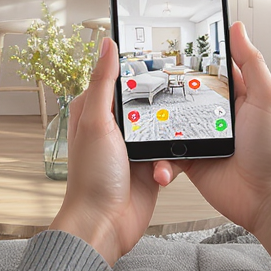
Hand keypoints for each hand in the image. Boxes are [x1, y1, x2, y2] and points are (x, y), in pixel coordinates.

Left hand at [49, 37, 159, 265]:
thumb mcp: (96, 122)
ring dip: (168, 135)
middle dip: (161, 101)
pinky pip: (171, 152)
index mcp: (94, 111)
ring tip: (164, 146)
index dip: (135, 65)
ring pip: (163, 125)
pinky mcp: (150, 165)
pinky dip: (171, 161)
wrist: (105, 225)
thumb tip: (107, 44)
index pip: (116, 77)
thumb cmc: (92, 178)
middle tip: (179, 93)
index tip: (157, 52)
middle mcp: (113, 126)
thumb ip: (104, 82)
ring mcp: (133, 146)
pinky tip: (163, 172)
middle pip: (146, 99)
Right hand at [153, 22, 270, 259]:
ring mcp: (200, 138)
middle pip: (181, 93)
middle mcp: (214, 115)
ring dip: (156, 122)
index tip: (170, 44)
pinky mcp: (189, 161)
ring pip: (168, 122)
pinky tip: (160, 155)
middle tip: (143, 79)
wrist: (269, 197)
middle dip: (163, 88)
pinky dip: (159, 155)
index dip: (191, 58)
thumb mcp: (267, 97)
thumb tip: (237, 28)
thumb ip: (251, 62)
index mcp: (234, 96)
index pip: (209, 70)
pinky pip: (165, 152)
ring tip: (143, 117)